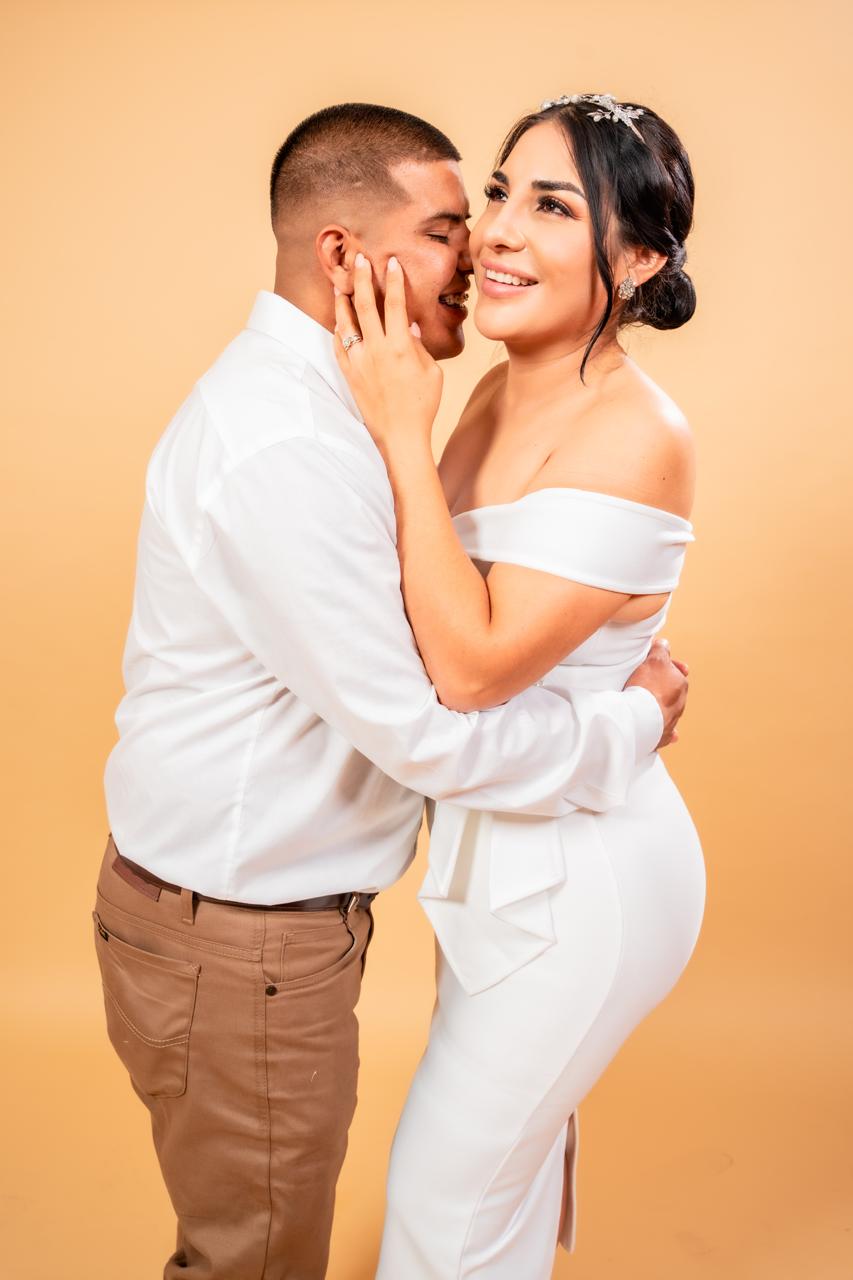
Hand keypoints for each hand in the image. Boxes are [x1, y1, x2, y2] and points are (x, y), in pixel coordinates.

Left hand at [333, 254, 442, 448]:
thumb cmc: (422, 405)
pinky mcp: (349, 375)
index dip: (393, 280)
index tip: (391, 262)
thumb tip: (408, 325)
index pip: (394, 304)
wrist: (400, 436)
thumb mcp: (431, 373)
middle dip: (361, 278)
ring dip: (343, 301)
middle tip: (358, 259)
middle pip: (364, 305)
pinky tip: (339, 321)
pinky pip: (338, 346)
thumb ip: (419, 346)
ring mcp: (359, 363)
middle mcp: (376, 351)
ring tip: (341, 285)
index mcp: (400, 347)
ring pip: (345, 323)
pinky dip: (338, 330)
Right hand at [625, 638, 688, 747]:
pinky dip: (660, 729)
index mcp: (681, 685)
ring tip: (643, 704)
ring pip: (668, 712)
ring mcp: (672, 721)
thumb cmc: (647, 687)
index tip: (651, 665)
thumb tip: (664, 643)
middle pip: (671, 692)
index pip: (675, 672)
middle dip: (661, 688)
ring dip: (659, 707)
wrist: (639, 717)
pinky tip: (655, 727)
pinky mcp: (662, 737)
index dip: (662, 667)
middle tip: (644, 683)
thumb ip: (661, 649)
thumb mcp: (655, 659)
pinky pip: (664, 732)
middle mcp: (680, 704)